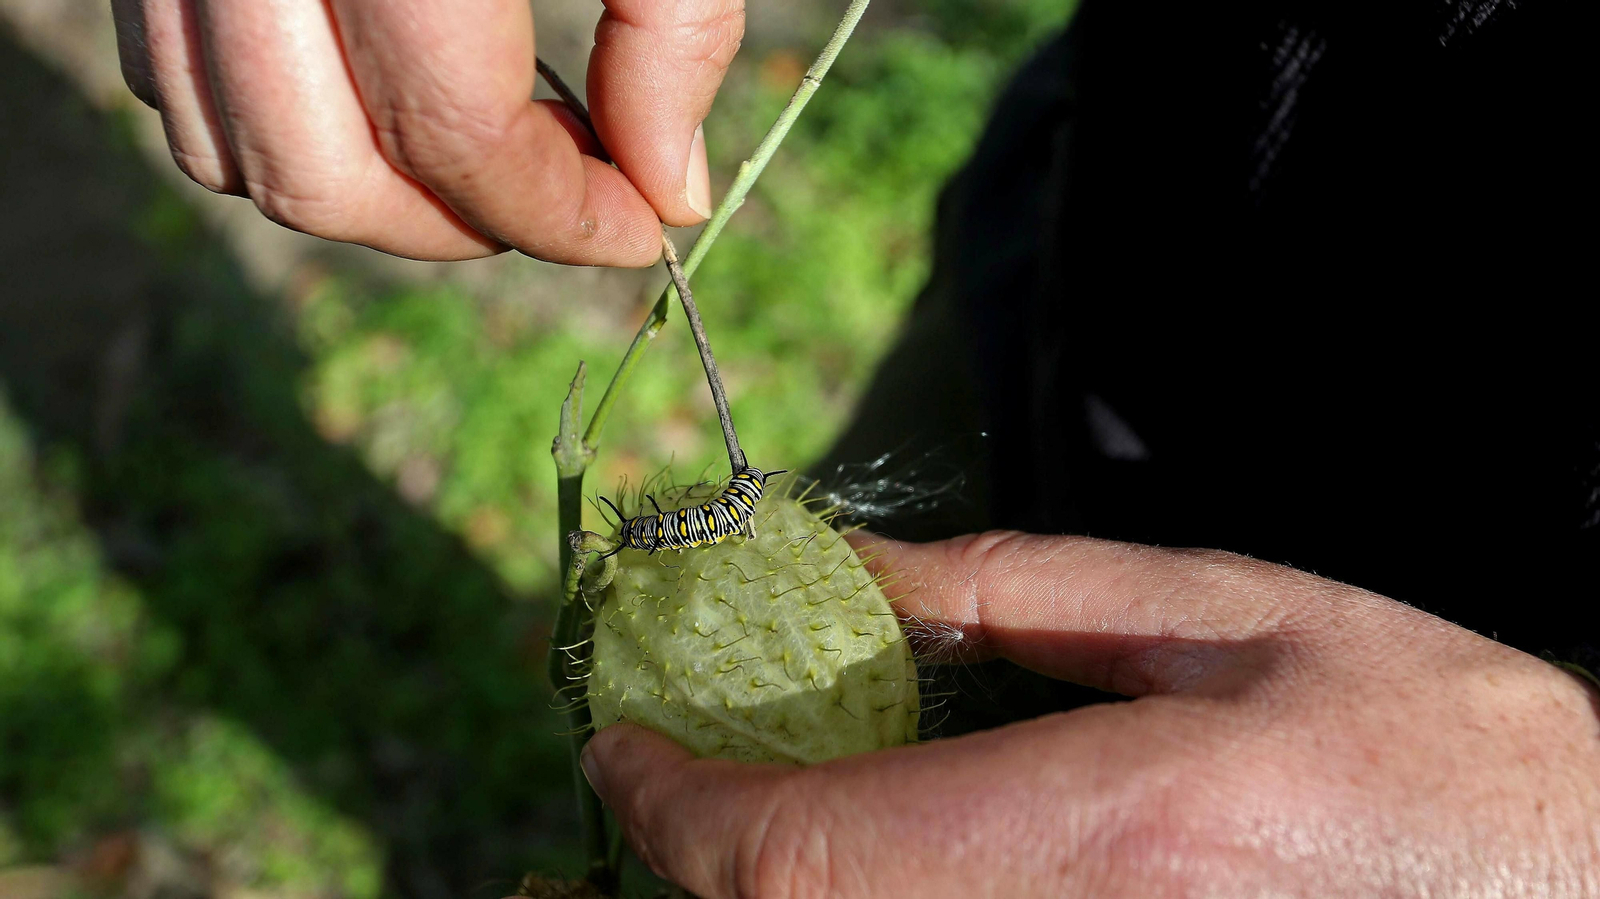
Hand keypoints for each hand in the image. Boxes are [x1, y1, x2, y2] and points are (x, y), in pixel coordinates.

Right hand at [110, 0, 740, 262]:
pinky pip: (171, 76)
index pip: (456, 133)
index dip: (562, 212)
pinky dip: (268, 128)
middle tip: (556, 208)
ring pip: (225, 145)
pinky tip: (375, 104)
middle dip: (454, 230)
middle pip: (318, 174)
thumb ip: (674, 31)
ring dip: (361, 195)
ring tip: (479, 152)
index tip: (641, 228)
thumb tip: (672, 194)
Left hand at [581, 532, 1599, 896]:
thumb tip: (855, 577)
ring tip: (740, 804)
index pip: (805, 852)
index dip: (676, 805)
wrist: (1567, 878)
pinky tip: (857, 849)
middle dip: (697, 854)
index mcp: (1116, 827)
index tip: (619, 745)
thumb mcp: (1232, 619)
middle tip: (661, 770)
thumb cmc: (1430, 741)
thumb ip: (1024, 599)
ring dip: (763, 885)